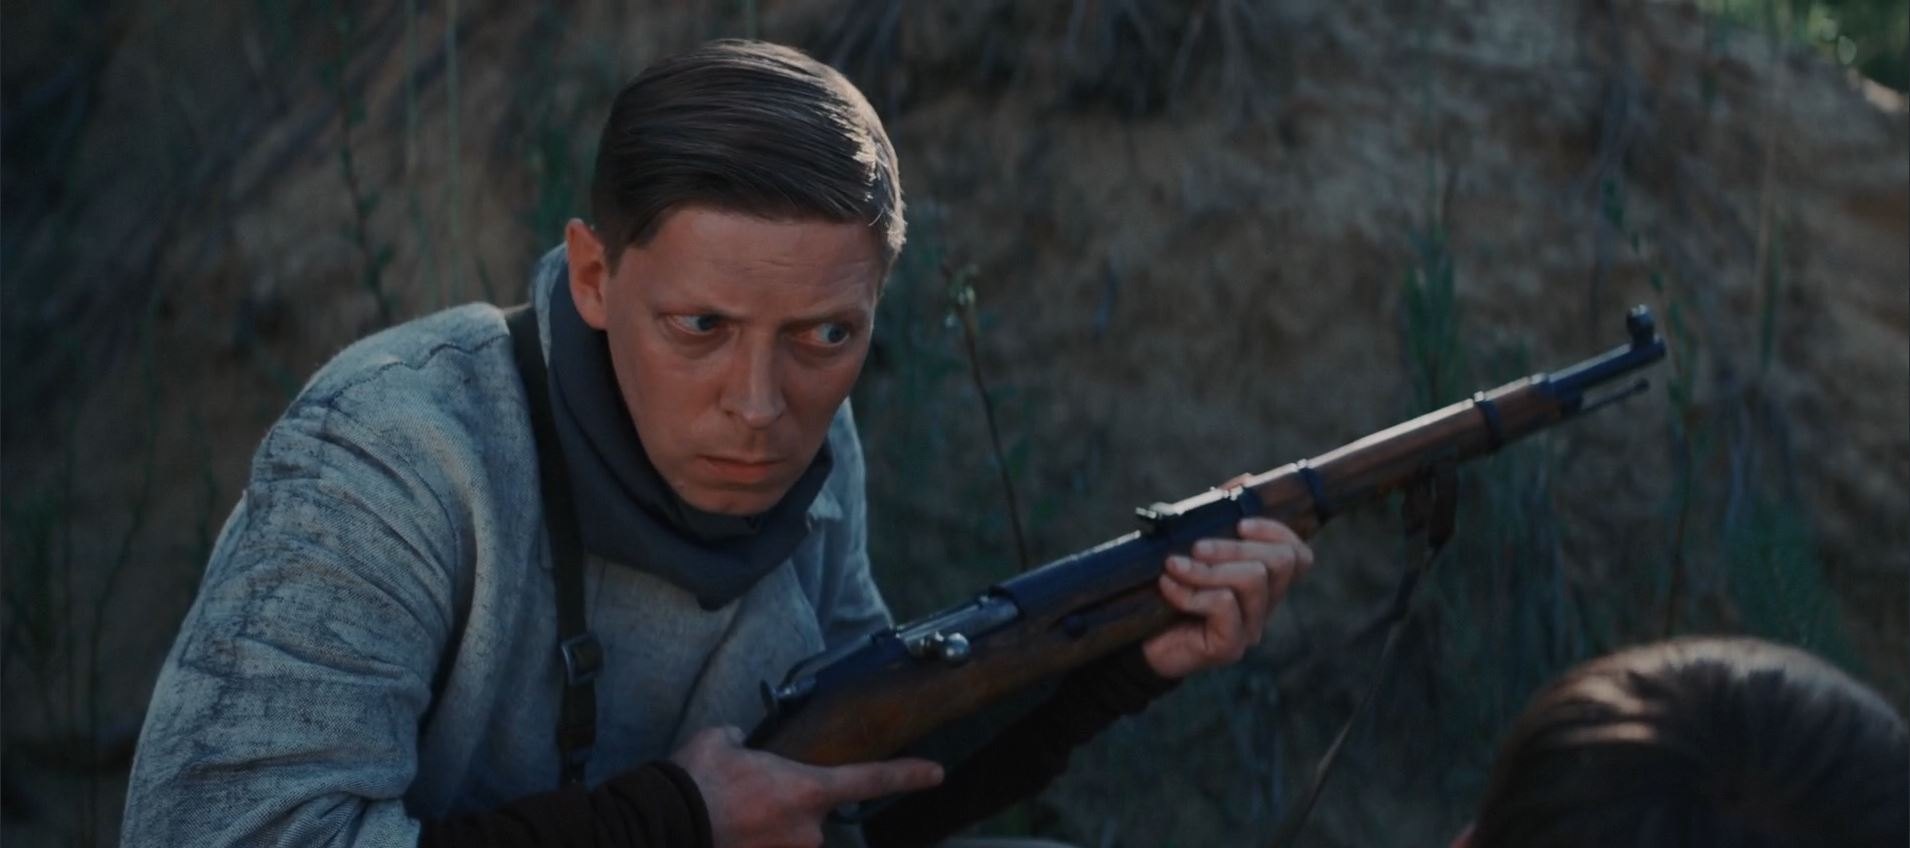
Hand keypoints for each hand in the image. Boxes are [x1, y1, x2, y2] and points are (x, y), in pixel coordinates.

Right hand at [670, 726, 943, 847]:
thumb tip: (741, 742)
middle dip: (786, 807)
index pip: (870, 781)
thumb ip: (744, 741)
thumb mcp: (723, 741)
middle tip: (746, 798)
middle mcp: (808, 830)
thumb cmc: (698, 780)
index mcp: (807, 790)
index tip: (935, 773)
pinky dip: (749, 838)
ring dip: (765, 828)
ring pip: (788, 838)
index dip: (907, 776)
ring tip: (728, 818)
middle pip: (813, 815)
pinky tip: (725, 829)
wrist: (665, 822)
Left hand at [1142, 501, 1312, 679]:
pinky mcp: (1230, 647)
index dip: (1276, 532)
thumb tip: (1246, 480)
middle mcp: (1264, 607)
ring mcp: (1250, 629)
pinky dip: (1191, 591)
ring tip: (1173, 566)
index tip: (1240, 523)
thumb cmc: (1167, 590)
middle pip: (1281, 562)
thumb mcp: (1191, 546)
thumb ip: (1218, 516)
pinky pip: (1223, 605)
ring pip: (1253, 580)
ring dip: (1207, 567)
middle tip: (1195, 547)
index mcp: (1262, 583)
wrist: (1137, 642)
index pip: (1299, 555)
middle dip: (1234, 546)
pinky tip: (1168, 588)